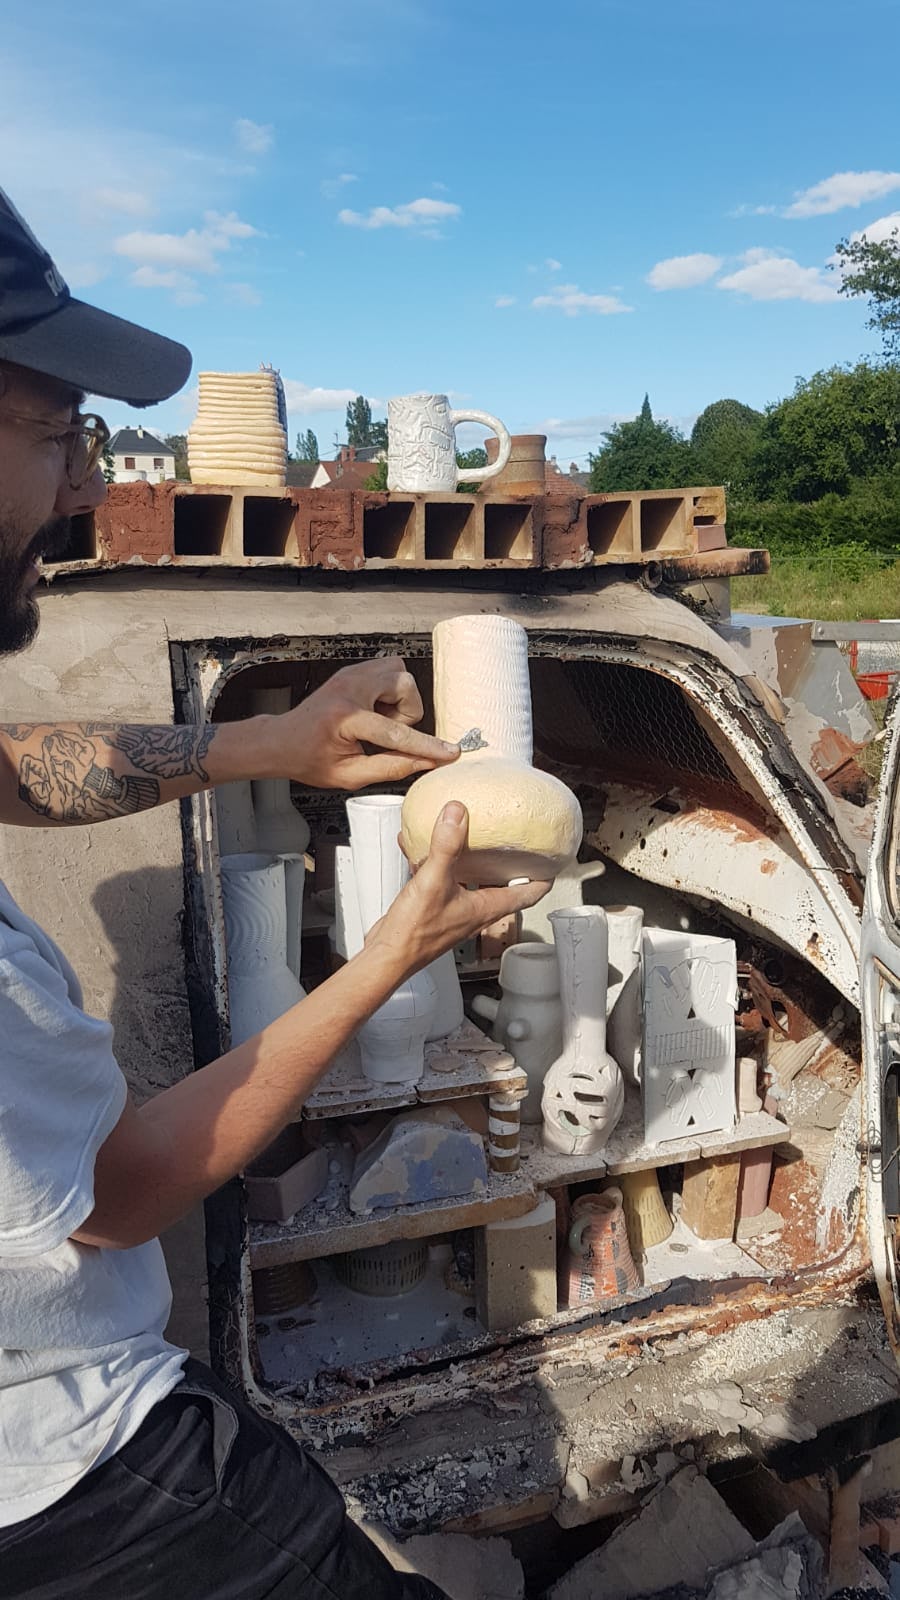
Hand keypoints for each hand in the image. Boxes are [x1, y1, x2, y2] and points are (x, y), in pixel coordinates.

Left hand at [262, 658, 459, 789]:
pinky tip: (376, 709)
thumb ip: (391, 768)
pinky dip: (391, 690)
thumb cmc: (309, 759)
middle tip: (385, 732)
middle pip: (405, 686)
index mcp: (345, 717)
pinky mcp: (354, 670)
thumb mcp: (349, 775)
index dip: (426, 746)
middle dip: (406, 713)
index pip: (396, 732)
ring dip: (399, 699)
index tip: (449, 752)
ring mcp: (351, 674)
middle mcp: (349, 687)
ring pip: (400, 673)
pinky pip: (390, 669)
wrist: (283, 740)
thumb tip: (426, 763)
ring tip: (380, 719)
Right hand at [364, 802, 549, 981]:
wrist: (387, 955)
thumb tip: (457, 814)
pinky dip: (439, 864)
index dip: (544, 878)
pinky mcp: (435, 910)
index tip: (553, 861)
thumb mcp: (434, 881)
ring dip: (475, 862)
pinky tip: (423, 849)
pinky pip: (444, 881)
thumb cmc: (415, 933)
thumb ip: (446, 846)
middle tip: (515, 843)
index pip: (528, 894)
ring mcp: (455, 911)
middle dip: (511, 865)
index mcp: (486, 908)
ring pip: (474, 883)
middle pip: (504, 886)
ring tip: (474, 839)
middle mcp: (475, 911)